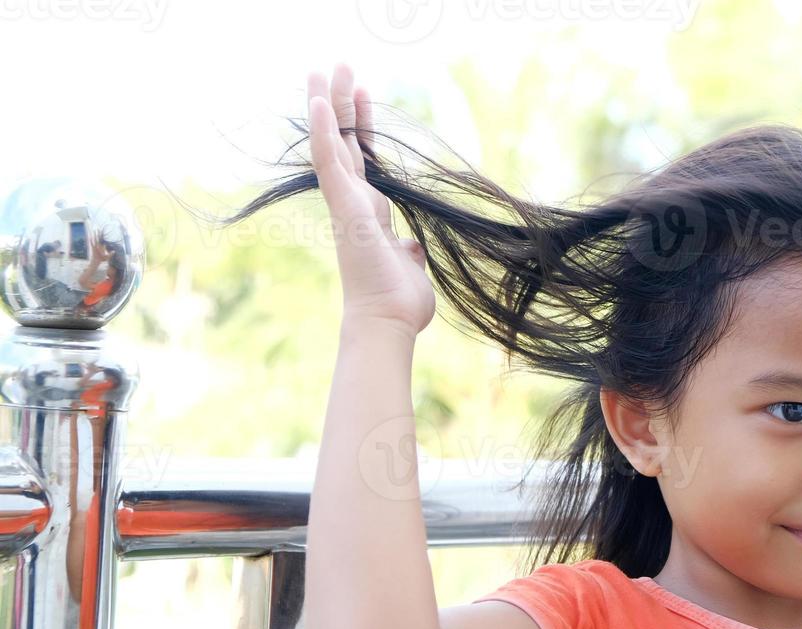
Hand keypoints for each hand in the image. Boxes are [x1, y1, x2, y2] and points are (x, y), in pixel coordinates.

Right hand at [307, 63, 434, 338]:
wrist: (387, 320)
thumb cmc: (399, 301)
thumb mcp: (410, 266)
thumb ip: (408, 251)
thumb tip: (412, 246)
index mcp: (369, 212)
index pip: (365, 159)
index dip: (363, 127)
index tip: (364, 95)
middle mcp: (354, 203)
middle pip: (347, 142)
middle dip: (343, 104)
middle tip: (338, 67)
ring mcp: (346, 204)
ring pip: (334, 143)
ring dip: (330, 105)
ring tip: (324, 68)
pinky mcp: (344, 207)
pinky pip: (330, 162)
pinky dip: (325, 132)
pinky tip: (321, 101)